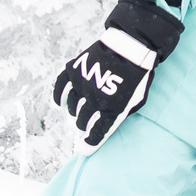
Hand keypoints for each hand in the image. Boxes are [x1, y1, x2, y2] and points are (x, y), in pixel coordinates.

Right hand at [54, 0, 182, 145]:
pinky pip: (60, 87)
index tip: (83, 150)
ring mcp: (82, 84)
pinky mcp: (74, 70)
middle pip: (83, 121)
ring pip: (72, 106)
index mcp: (112, 108)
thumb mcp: (137, 99)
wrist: (132, 45)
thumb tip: (107, 126)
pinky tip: (59, 103)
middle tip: (84, 125)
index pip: (97, 133)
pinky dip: (58, 97)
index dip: (89, 144)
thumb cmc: (138, 74)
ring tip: (78, 113)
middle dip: (83, 126)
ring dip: (74, 113)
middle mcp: (94, 99)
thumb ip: (122, 114)